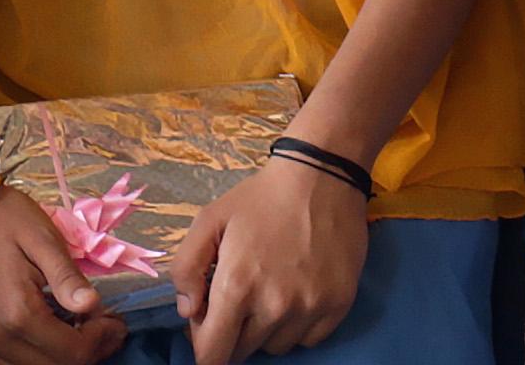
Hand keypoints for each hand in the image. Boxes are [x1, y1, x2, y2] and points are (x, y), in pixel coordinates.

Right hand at [0, 188, 123, 364]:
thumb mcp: (41, 237)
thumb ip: (68, 277)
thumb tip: (92, 306)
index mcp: (18, 313)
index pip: (74, 352)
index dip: (103, 340)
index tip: (116, 322)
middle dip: (87, 352)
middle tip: (101, 328)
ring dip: (57, 358)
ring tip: (73, 332)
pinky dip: (26, 362)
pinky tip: (39, 339)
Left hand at [176, 159, 367, 362]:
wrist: (322, 176)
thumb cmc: (260, 199)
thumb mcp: (209, 220)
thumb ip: (186, 268)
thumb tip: (188, 312)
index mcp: (237, 286)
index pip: (213, 355)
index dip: (204, 351)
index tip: (206, 336)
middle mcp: (274, 307)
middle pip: (243, 352)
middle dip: (232, 334)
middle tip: (236, 299)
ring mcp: (310, 309)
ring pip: (275, 347)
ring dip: (264, 331)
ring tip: (268, 292)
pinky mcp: (338, 306)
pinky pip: (308, 340)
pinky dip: (296, 326)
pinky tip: (294, 294)